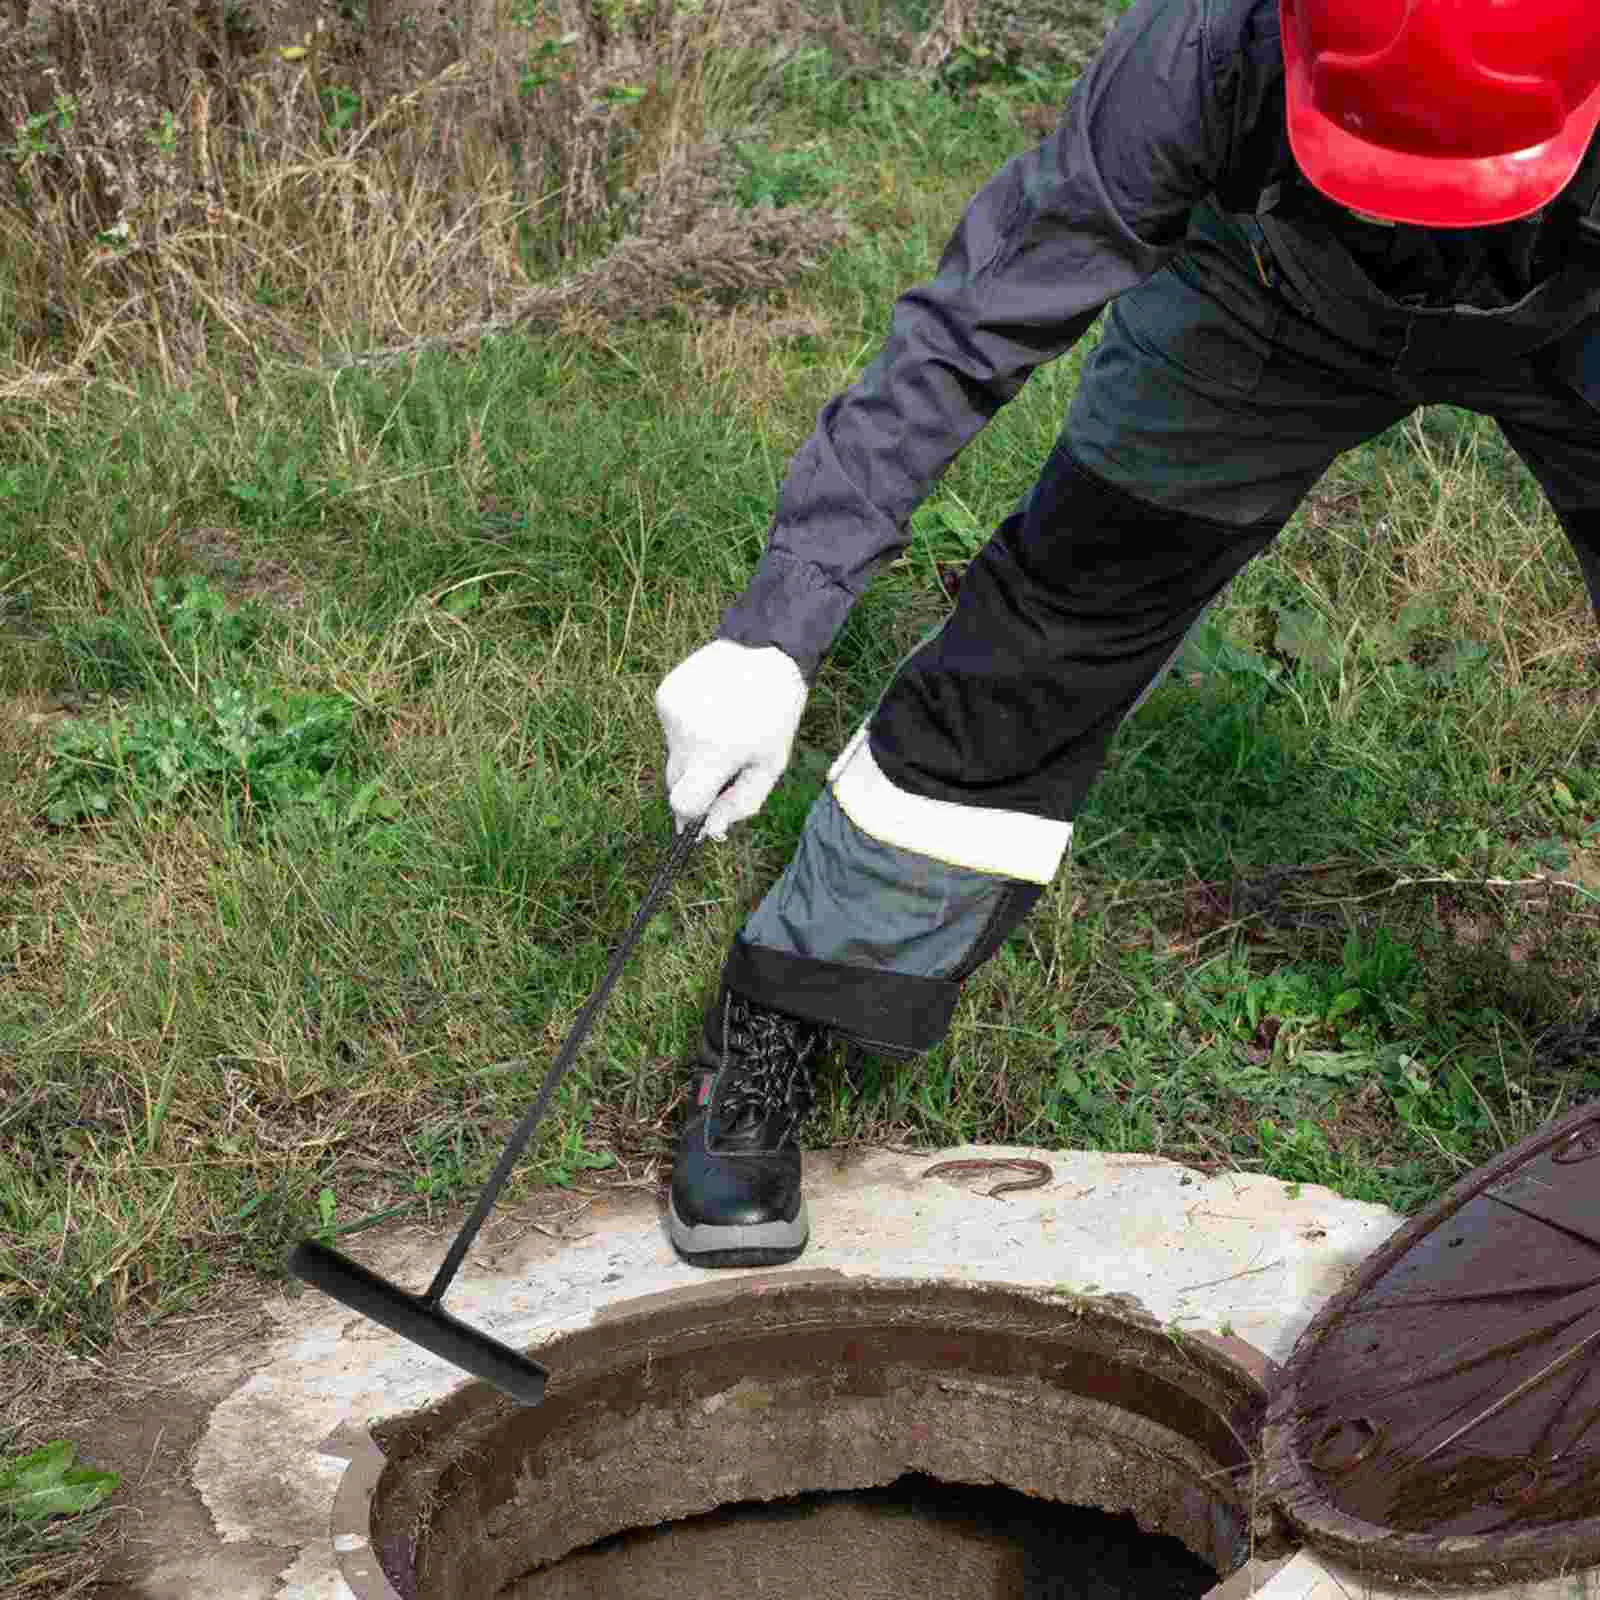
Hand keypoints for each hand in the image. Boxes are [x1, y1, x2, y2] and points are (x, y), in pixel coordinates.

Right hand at [654, 639, 807, 839]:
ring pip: (673, 753)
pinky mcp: (664, 694)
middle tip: (722, 766)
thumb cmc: (775, 716)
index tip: (700, 818)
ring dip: (693, 752)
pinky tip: (709, 710)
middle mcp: (685, 733)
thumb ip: (741, 804)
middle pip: (674, 781)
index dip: (691, 815)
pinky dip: (687, 728)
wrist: (765, 653)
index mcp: (715, 753)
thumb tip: (710, 831)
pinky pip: (670, 728)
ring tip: (721, 728)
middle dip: (695, 782)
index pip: (682, 803)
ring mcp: (670, 711)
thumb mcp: (770, 765)